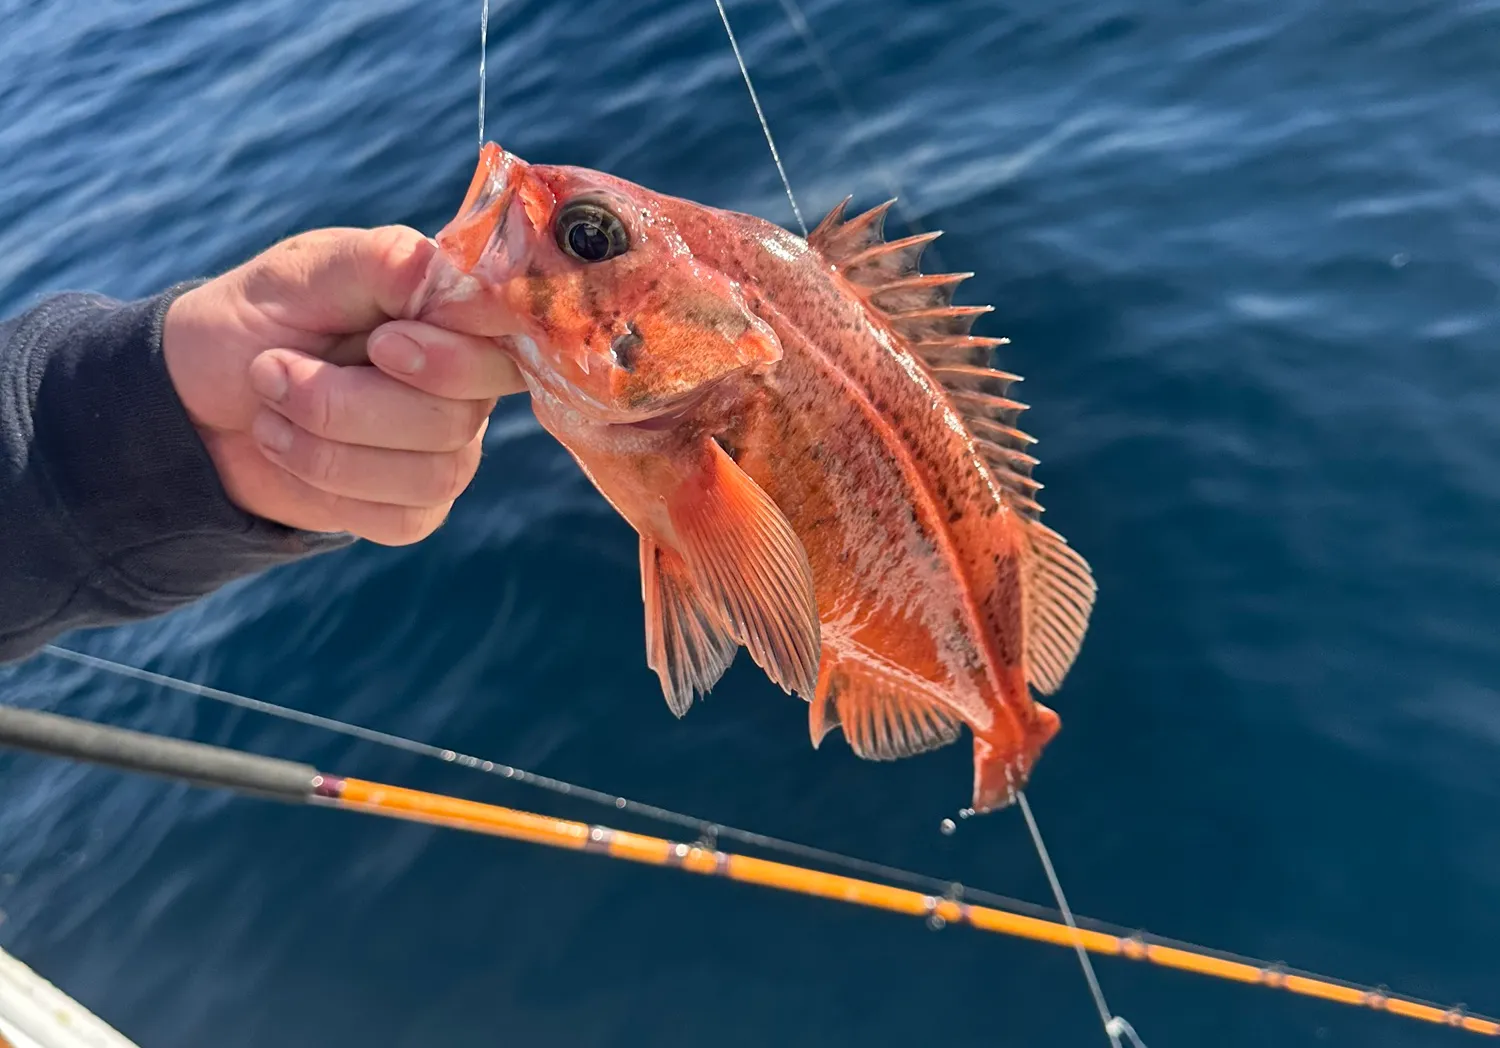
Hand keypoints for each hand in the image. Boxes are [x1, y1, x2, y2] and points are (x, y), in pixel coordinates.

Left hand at [163, 226, 524, 544]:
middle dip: (349, 402)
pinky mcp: (417, 507)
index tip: (383, 344)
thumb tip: (450, 270)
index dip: (454, 356)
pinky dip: (328, 489)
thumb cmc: (258, 320)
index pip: (507, 339)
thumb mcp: (304, 272)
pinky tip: (287, 451)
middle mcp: (468, 383)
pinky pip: (403, 517)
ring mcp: (449, 448)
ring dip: (325, 446)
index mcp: (454, 315)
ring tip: (267, 408)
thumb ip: (383, 260)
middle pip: (460, 415)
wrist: (195, 399)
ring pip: (432, 472)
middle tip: (271, 368)